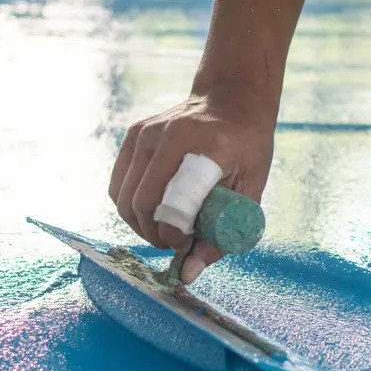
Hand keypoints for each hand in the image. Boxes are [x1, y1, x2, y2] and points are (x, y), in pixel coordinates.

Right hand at [108, 83, 275, 282]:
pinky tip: (152, 212)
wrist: (231, 97)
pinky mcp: (133, 134)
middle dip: (154, 235)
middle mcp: (170, 135)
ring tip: (163, 230)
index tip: (185, 244)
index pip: (175, 203)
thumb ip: (224, 232)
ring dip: (140, 225)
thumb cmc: (247, 145)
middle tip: (174, 243)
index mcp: (208, 146)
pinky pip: (119, 184)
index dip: (175, 234)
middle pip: (142, 203)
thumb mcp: (251, 187)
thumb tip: (189, 272)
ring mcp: (146, 132)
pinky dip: (130, 207)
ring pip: (124, 197)